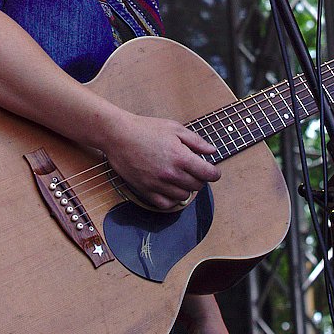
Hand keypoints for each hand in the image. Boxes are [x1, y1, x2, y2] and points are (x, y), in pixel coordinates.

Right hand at [105, 112, 219, 209]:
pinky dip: (172, 199)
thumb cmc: (146, 129)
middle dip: (200, 179)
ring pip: (183, 196)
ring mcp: (158, 184)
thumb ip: (196, 141)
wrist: (119, 135)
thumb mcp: (175, 128)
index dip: (215, 173)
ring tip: (181, 177)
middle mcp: (171, 174)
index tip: (213, 172)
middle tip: (194, 170)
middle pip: (197, 186)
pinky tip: (170, 189)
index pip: (208, 174)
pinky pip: (166, 204)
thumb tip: (212, 151)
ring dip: (186, 188)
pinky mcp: (146, 191)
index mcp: (181, 157)